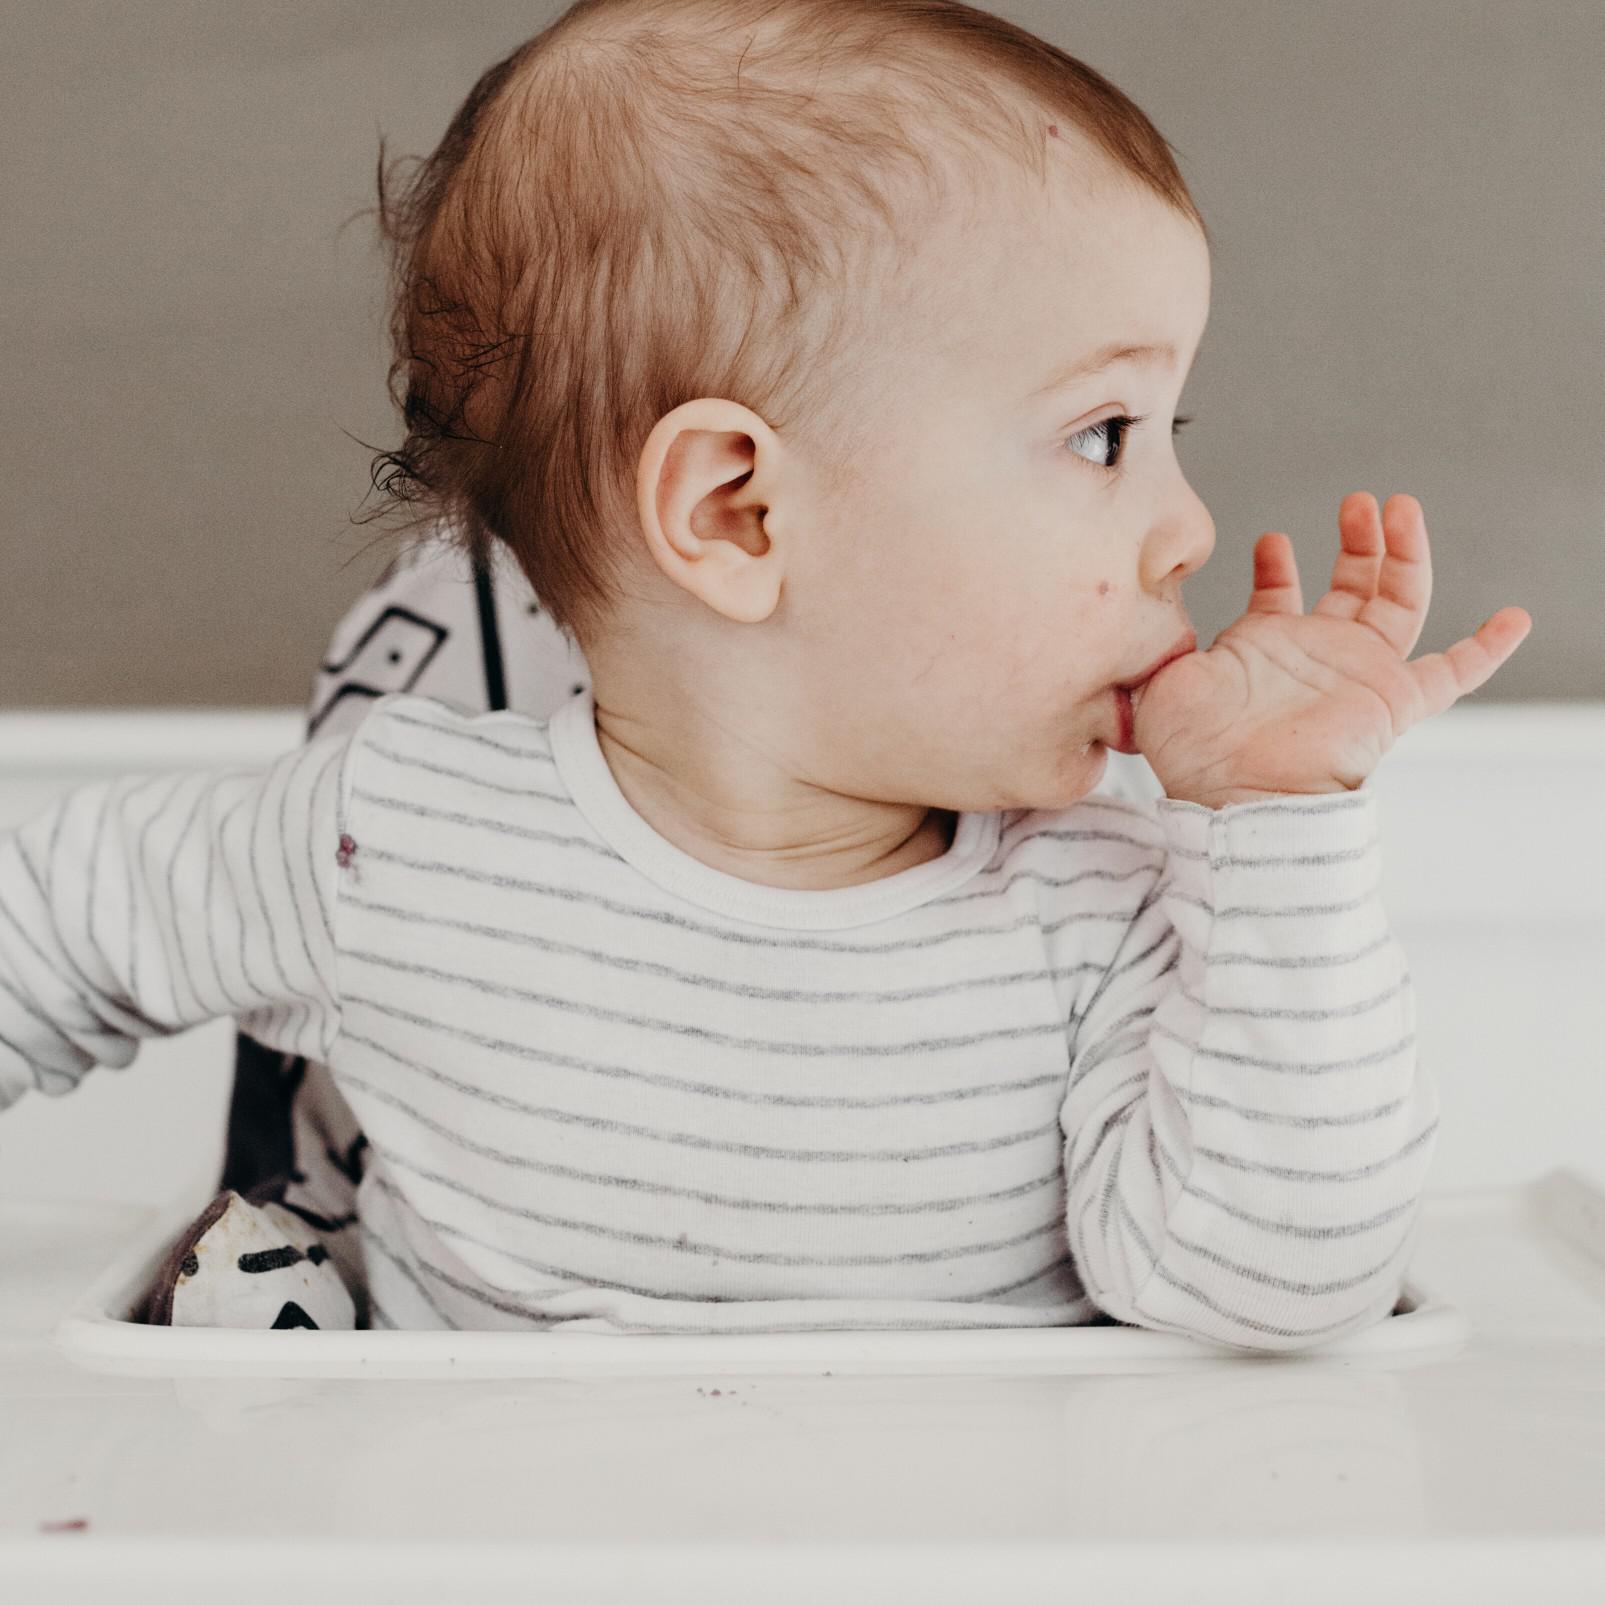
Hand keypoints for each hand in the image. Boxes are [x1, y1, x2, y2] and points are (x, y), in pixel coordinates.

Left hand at [1133, 492, 1531, 807]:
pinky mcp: (1391, 701)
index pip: (1278, 596)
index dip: (1276, 566)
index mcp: (1261, 650)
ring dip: (1404, 555)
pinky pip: (1452, 676)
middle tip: (1359, 501)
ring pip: (1399, 603)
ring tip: (1398, 507)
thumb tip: (1137, 613)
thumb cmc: (1192, 752)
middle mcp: (1314, 657)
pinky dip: (1487, 650)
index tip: (1271, 542)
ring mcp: (1357, 675)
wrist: (1232, 795)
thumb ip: (1160, 638)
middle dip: (1358, 540)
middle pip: (1352, 585)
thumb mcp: (1161, 677)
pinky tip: (1515, 619)